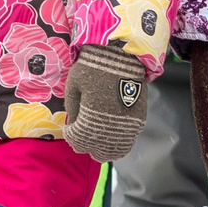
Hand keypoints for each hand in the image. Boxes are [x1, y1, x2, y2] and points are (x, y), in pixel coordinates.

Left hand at [62, 45, 151, 162]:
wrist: (123, 55)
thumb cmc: (94, 66)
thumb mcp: (73, 82)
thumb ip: (71, 105)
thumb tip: (72, 121)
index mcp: (90, 117)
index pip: (77, 139)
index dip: (71, 135)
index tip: (69, 128)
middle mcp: (109, 126)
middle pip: (95, 150)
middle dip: (85, 144)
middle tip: (81, 135)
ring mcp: (126, 126)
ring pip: (113, 151)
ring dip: (102, 149)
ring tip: (96, 142)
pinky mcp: (138, 121)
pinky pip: (128, 143)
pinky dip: (117, 146)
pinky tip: (110, 140)